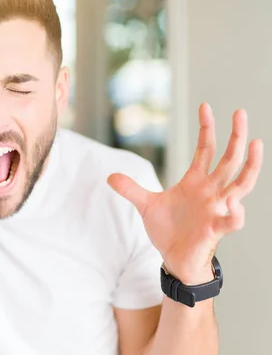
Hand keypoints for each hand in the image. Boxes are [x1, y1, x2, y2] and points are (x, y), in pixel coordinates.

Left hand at [108, 104, 262, 284]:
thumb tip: (110, 176)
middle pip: (229, 159)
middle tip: (241, 112)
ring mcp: (216, 208)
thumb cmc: (168, 231)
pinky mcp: (215, 228)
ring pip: (241, 184)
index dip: (207, 128)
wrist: (173, 258)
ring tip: (255, 144)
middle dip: (236, 136)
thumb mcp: (146, 206)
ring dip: (250, 165)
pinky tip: (232, 202)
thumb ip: (131, 189)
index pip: (206, 149)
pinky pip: (232, 219)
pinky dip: (235, 212)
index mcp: (195, 182)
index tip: (206, 106)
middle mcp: (210, 191)